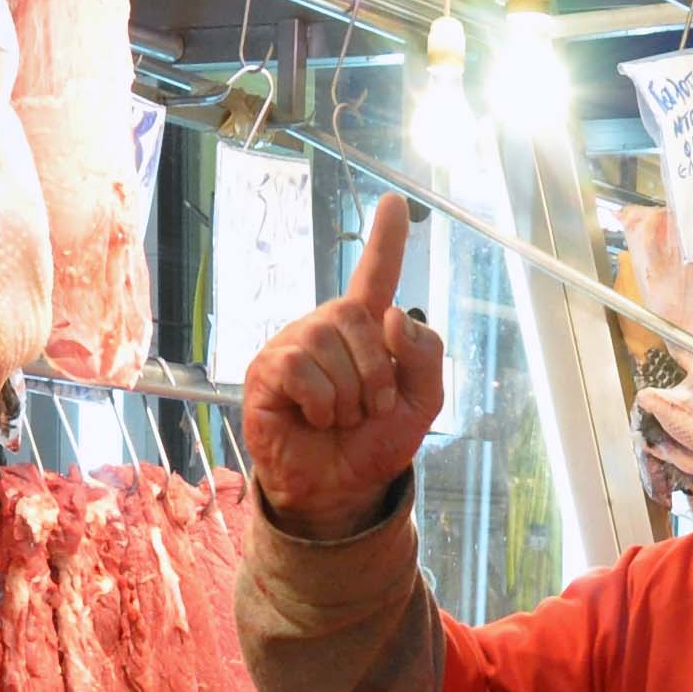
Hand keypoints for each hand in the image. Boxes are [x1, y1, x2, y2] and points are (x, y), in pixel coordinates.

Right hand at [240, 198, 446, 536]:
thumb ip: (425, 356)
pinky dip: (320, 403)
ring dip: (348, 397)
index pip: (377, 276)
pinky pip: (302, 370)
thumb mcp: (421, 403)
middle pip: (363, 321)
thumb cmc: (373, 443)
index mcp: (366, 330)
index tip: (393, 202)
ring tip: (337, 417)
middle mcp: (327, 327)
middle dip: (377, 376)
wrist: (339, 489)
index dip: (386, 239)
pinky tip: (312, 417)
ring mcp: (294, 345)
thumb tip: (391, 315)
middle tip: (366, 409)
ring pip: (332, 348)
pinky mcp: (267, 370)